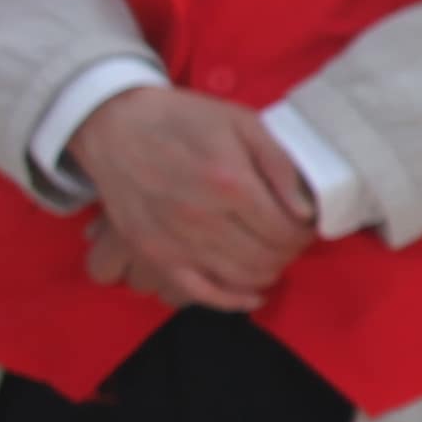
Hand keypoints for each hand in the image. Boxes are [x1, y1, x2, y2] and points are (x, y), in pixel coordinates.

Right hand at [68, 87, 315, 310]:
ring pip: (243, 279)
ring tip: (271, 253)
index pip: (287, 230)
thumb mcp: (240, 122)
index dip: (305, 230)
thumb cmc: (181, 120)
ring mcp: (177, 242)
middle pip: (269, 257)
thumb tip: (306, 210)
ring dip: (268, 272)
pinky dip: (233, 301)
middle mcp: (204, 219)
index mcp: (229, 183)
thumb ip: (279, 164)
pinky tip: (251, 295)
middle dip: (290, 251)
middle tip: (289, 236)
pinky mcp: (156, 255)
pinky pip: (202, 293)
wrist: (115, 127)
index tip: (305, 222)